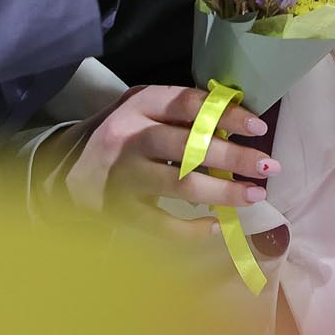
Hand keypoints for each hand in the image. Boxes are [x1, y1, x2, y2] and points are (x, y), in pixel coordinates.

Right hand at [64, 86, 277, 230]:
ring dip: (223, 193)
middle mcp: (129, 138)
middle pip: (188, 146)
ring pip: (180, 186)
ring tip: (255, 195)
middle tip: (268, 166)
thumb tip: (234, 117)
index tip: (259, 126)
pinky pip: (162, 225)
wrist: (66, 169)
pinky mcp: (120, 210)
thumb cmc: (119, 134)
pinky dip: (192, 229)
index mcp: (139, 106)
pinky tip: (216, 227)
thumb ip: (179, 110)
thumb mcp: (141, 108)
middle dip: (233, 158)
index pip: (187, 105)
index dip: (225, 114)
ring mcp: (124, 177)